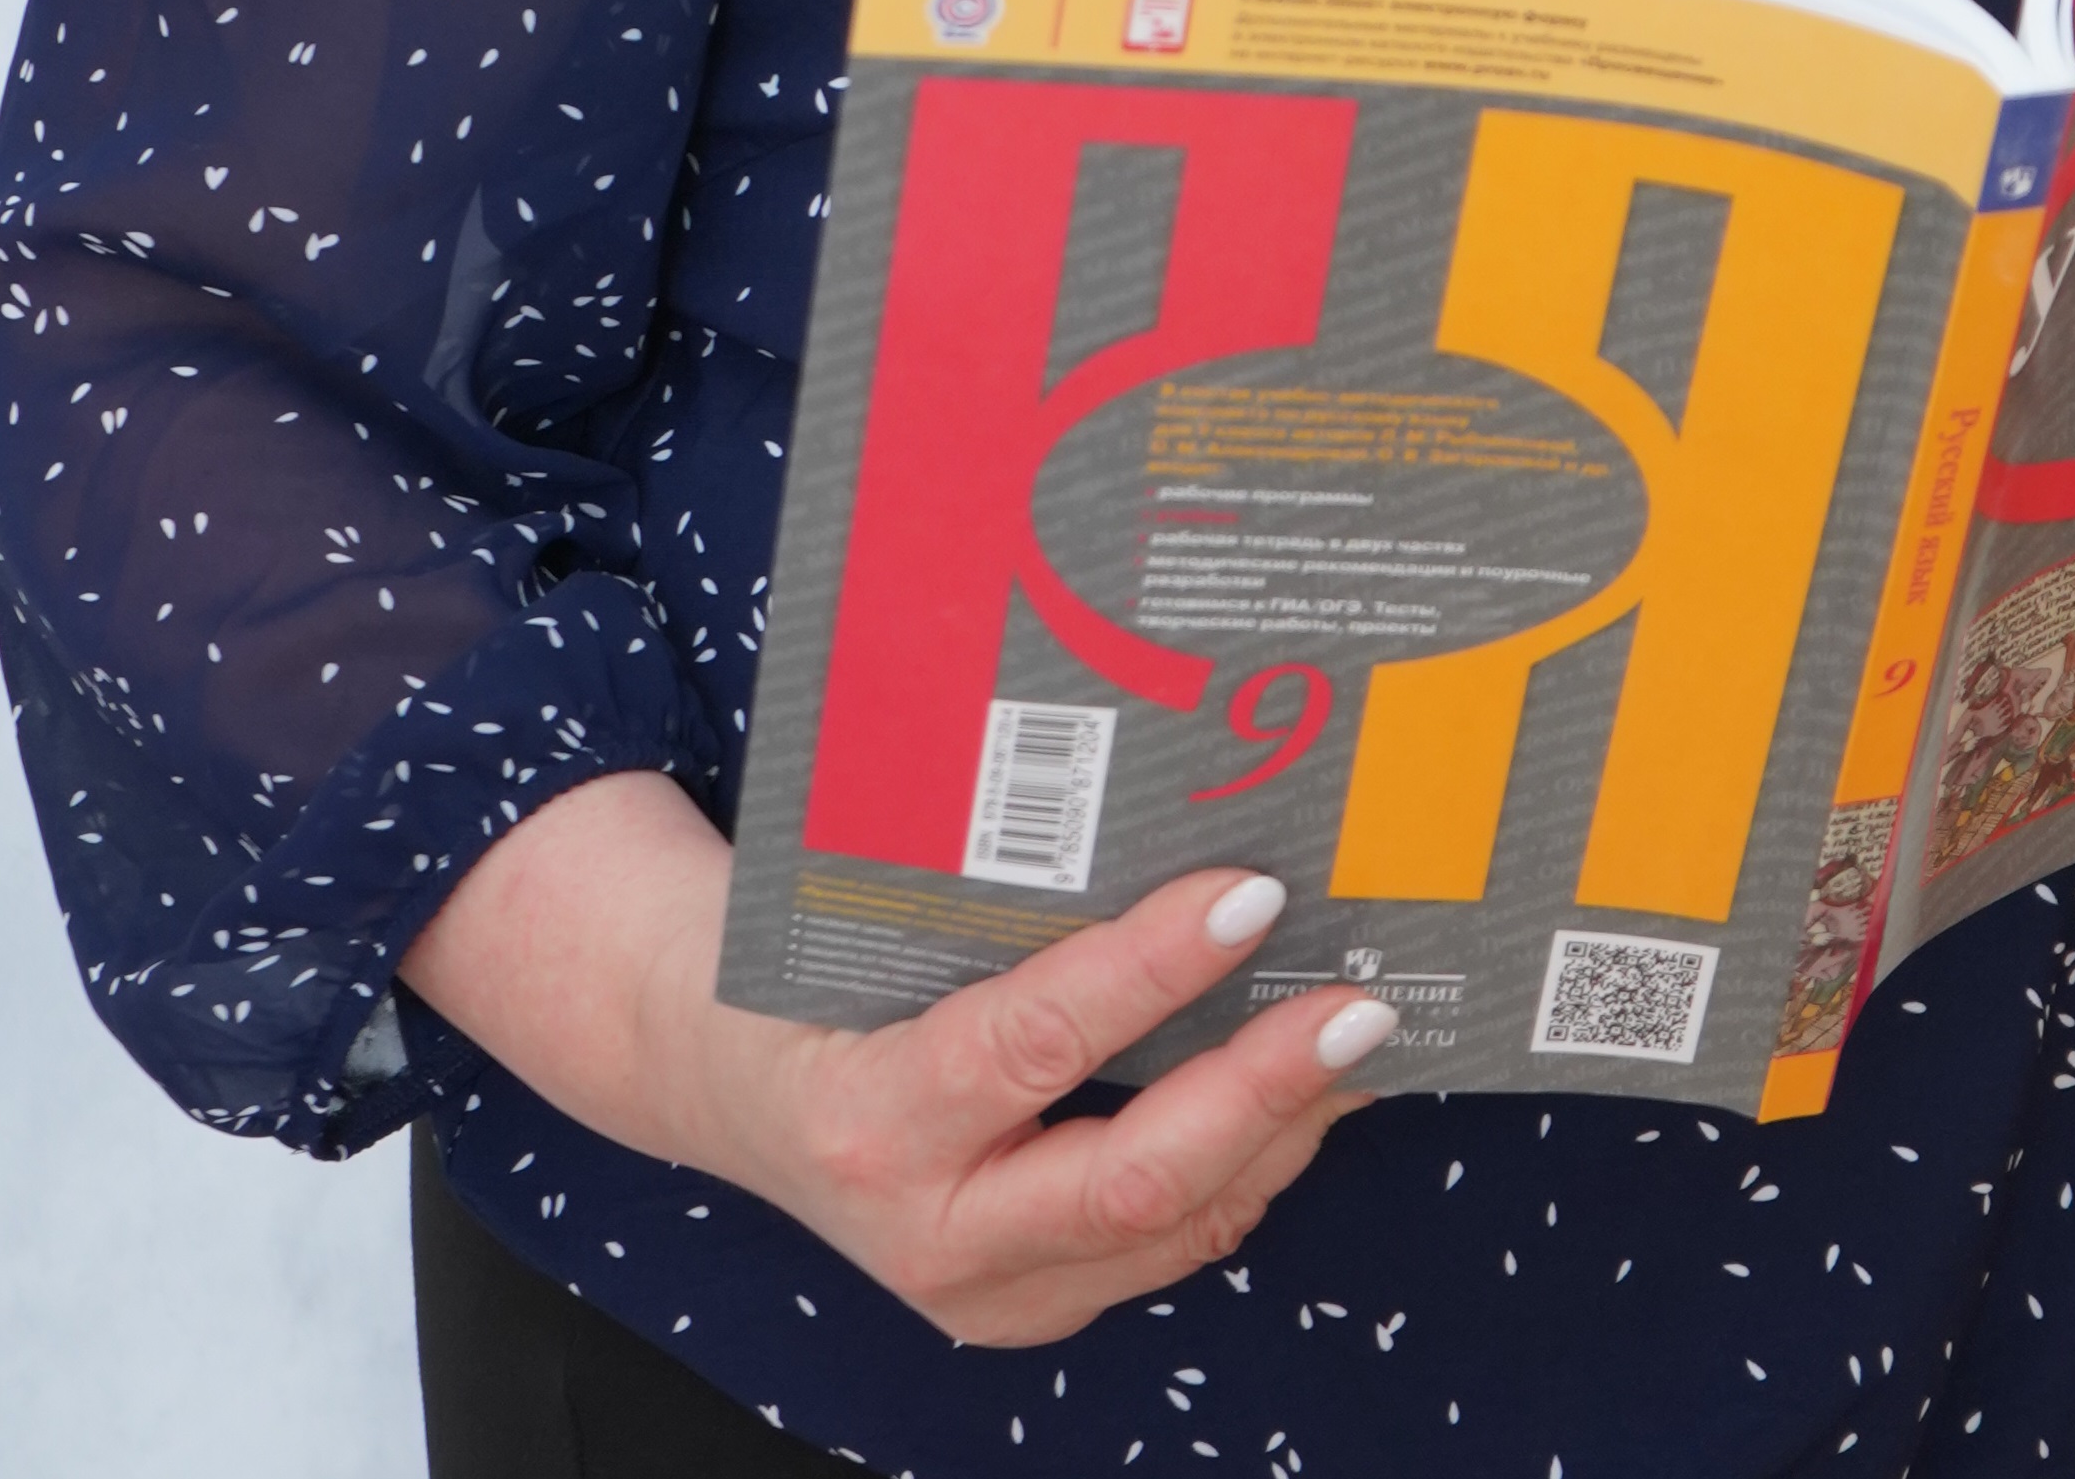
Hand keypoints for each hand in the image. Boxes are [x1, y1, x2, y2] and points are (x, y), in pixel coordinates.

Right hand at [404, 773, 1394, 1345]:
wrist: (713, 1075)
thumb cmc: (793, 965)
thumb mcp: (856, 917)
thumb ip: (984, 876)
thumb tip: (1155, 772)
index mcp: (868, 1116)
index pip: (1036, 1042)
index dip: (1153, 969)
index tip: (1250, 892)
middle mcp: (925, 1231)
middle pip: (1132, 1179)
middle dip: (1263, 1086)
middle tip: (1356, 997)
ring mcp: (983, 1290)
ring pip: (1173, 1226)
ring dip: (1284, 1126)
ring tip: (1361, 1029)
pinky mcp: (1028, 1302)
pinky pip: (1168, 1243)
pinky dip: (1253, 1163)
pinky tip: (1309, 1090)